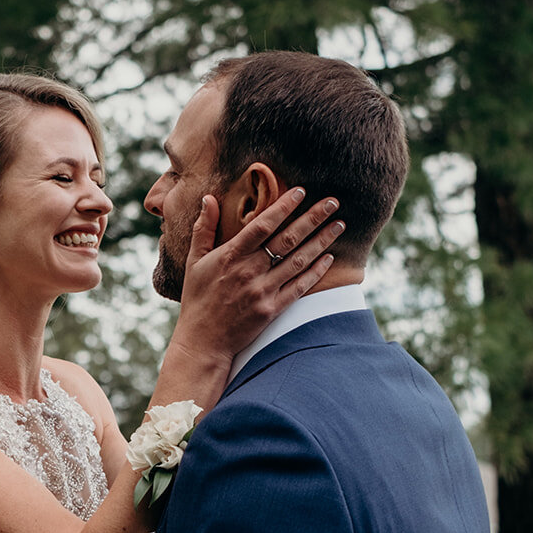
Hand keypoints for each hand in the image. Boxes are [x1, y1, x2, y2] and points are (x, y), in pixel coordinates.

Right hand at [175, 188, 343, 357]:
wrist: (203, 341)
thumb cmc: (197, 299)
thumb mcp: (193, 262)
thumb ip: (203, 229)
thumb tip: (208, 198)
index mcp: (230, 256)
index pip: (262, 225)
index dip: (283, 207)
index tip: (301, 191)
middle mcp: (248, 272)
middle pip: (287, 239)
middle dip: (312, 218)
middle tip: (333, 202)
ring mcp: (262, 292)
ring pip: (298, 261)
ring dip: (321, 241)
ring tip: (339, 225)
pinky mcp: (271, 310)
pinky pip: (299, 288)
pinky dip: (316, 272)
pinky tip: (329, 258)